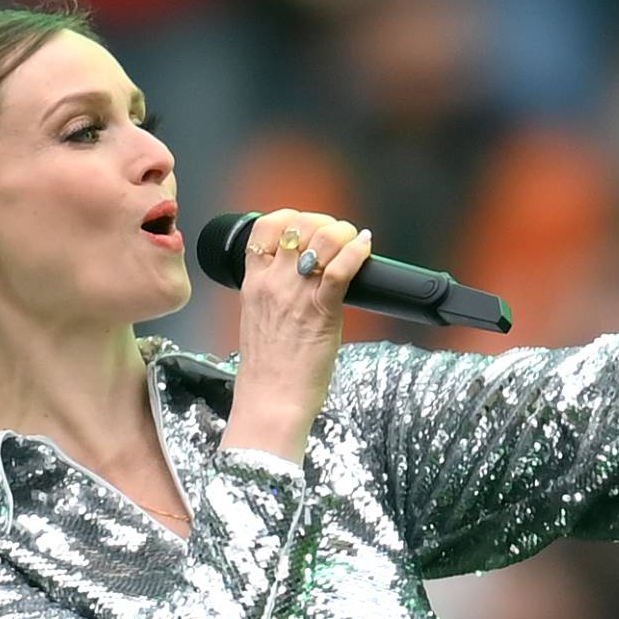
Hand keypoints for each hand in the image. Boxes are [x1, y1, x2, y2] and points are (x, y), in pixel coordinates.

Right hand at [223, 209, 373, 462]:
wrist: (271, 401)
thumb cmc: (268, 371)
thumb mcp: (259, 322)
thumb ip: (273, 297)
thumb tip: (298, 285)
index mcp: (253, 284)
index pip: (264, 228)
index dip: (289, 217)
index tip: (307, 224)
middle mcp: (273, 283)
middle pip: (297, 226)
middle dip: (324, 223)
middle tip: (339, 235)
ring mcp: (296, 295)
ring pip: (322, 240)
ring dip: (344, 234)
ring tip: (354, 241)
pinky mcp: (322, 311)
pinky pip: (342, 269)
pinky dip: (357, 252)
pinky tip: (365, 248)